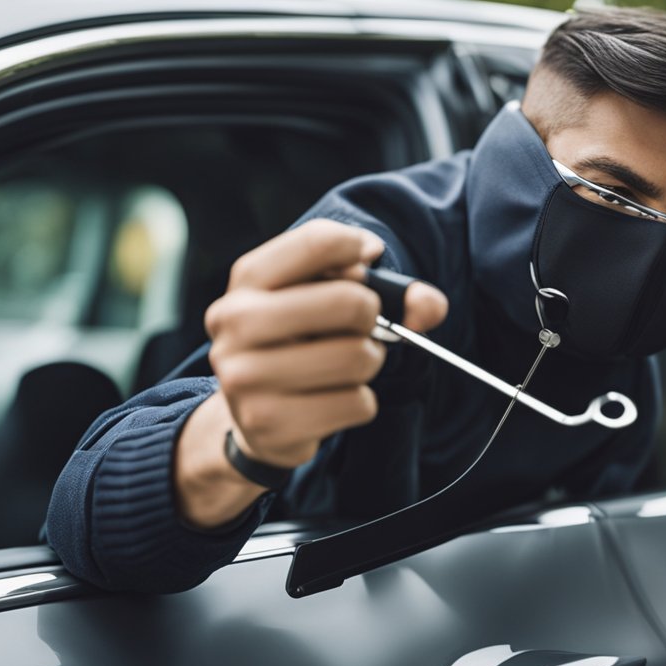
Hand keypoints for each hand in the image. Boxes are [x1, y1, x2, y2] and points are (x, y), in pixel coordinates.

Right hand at [175, 219, 447, 527]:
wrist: (251, 413)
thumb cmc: (297, 341)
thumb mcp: (325, 301)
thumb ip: (386, 292)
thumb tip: (430, 305)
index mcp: (246, 281)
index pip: (317, 243)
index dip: (357, 247)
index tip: (368, 258)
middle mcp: (235, 322)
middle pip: (348, 301)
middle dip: (370, 315)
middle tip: (359, 327)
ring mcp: (245, 376)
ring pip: (357, 357)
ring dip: (368, 362)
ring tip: (345, 366)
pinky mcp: (268, 422)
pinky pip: (357, 403)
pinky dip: (360, 402)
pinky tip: (333, 399)